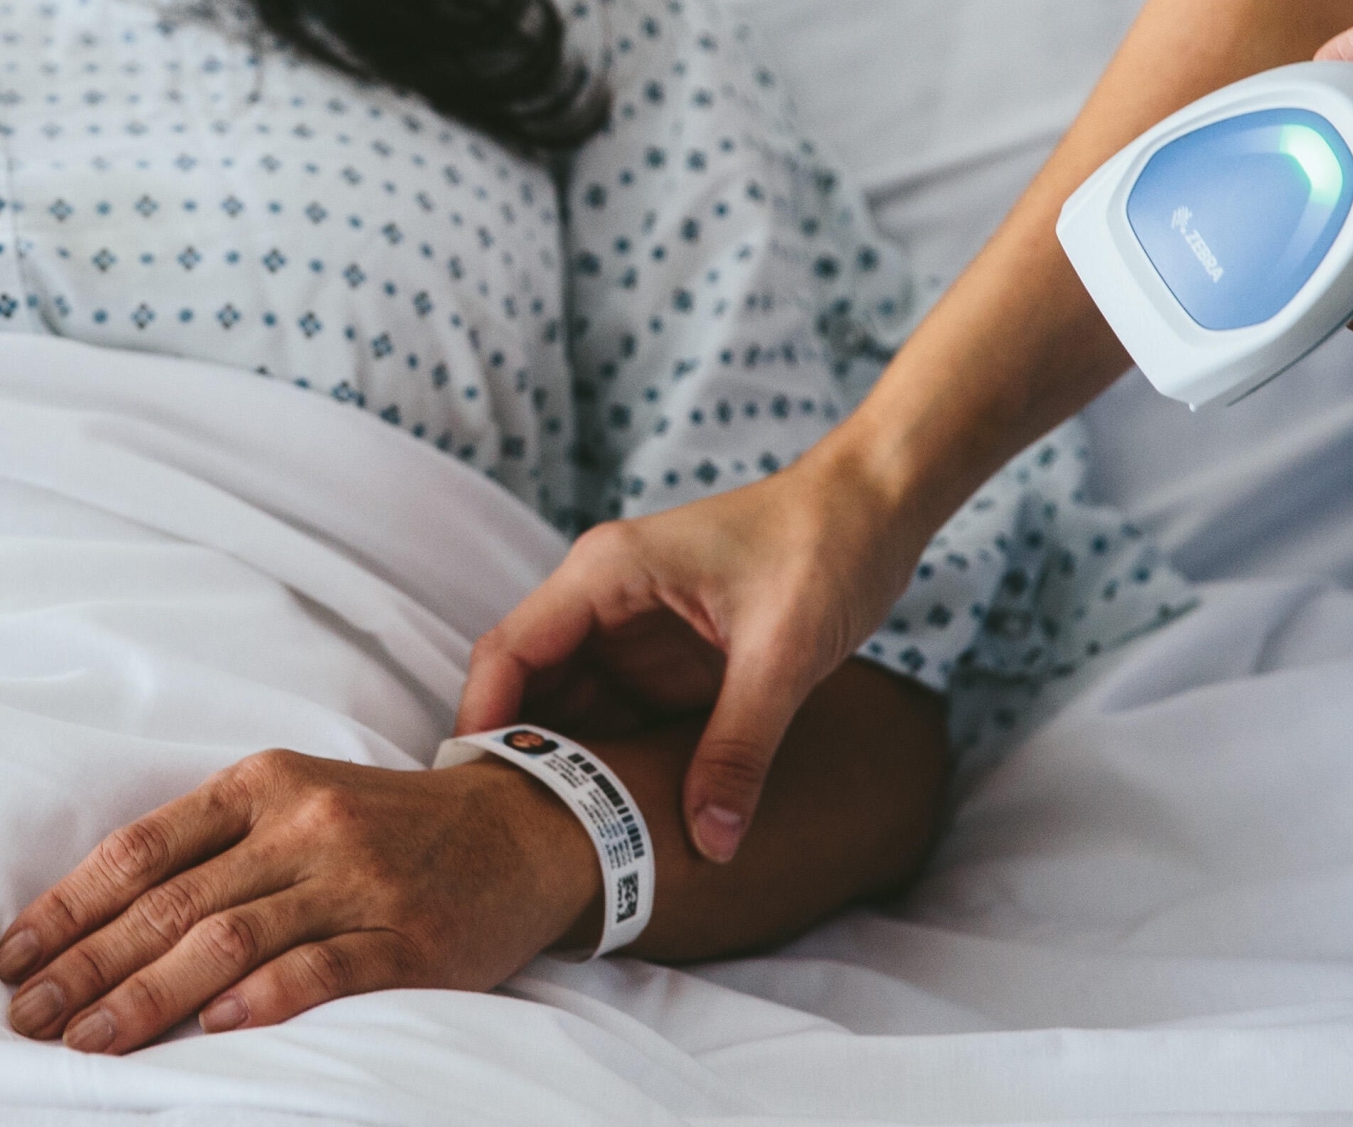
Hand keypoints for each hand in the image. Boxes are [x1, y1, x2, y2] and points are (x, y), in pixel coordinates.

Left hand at [0, 749, 598, 1053]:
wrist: (518, 830)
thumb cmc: (383, 825)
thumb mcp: (295, 800)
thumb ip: (213, 846)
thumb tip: (99, 917)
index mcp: (263, 785)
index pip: (144, 846)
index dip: (70, 904)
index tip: (13, 956)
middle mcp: (305, 826)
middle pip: (174, 901)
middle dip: (89, 964)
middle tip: (27, 1017)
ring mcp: (359, 883)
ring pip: (233, 939)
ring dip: (150, 996)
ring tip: (89, 1041)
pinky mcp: (410, 941)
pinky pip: (327, 969)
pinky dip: (267, 998)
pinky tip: (218, 1027)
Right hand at [460, 440, 927, 864]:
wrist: (877, 508)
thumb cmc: (826, 546)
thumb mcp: (784, 652)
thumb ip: (740, 747)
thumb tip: (710, 841)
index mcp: (606, 574)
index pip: (509, 652)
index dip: (484, 721)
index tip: (475, 795)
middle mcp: (605, 601)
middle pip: (531, 688)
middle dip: (525, 758)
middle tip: (521, 841)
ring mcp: (635, 631)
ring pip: (575, 711)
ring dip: (573, 768)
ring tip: (570, 844)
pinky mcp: (669, 657)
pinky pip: (624, 718)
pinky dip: (619, 763)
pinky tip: (625, 817)